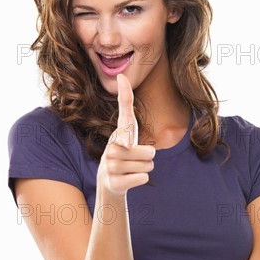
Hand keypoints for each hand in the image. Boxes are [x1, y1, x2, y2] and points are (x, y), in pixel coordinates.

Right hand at [98, 73, 154, 196]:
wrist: (109, 183)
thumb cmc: (125, 159)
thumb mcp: (129, 141)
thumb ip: (129, 130)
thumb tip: (126, 129)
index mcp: (119, 133)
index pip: (124, 108)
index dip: (125, 93)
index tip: (122, 76)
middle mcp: (111, 147)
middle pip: (151, 152)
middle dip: (149, 158)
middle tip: (135, 160)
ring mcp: (111, 165)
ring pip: (148, 166)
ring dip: (145, 169)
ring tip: (131, 169)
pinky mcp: (114, 182)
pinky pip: (142, 177)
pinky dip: (140, 179)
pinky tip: (128, 179)